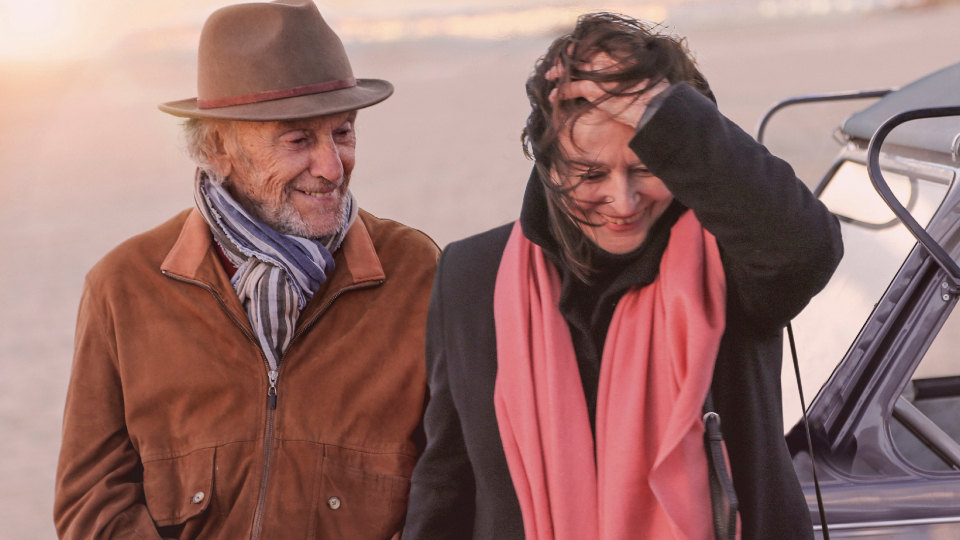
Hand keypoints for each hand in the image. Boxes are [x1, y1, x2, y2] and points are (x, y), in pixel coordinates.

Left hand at [546, 52, 669, 129]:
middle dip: (567, 60)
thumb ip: (628, 73)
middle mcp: (609, 60)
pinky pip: (571, 88)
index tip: (574, 55)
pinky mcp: (594, 88)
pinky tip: (553, 97)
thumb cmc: (652, 97)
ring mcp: (600, 73)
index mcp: (620, 55)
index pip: (595, 48)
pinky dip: (560, 92)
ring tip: (549, 76)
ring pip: (573, 70)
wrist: (654, 108)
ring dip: (559, 73)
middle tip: (556, 65)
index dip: (582, 51)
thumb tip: (624, 76)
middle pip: (581, 56)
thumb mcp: (641, 78)